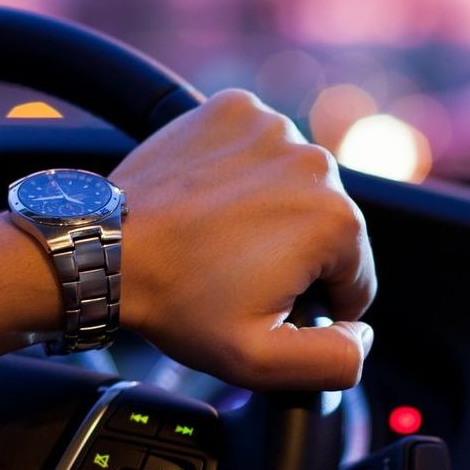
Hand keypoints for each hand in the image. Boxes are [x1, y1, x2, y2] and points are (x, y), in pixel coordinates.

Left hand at [111, 89, 375, 389]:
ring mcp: (272, 126)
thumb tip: (363, 335)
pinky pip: (258, 147)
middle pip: (326, 227)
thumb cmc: (176, 301)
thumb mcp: (259, 360)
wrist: (106, 249)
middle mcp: (315, 162)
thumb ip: (334, 361)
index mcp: (336, 221)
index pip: (354, 277)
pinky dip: (242, 170)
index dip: (311, 303)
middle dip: (291, 254)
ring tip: (215, 236)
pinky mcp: (234, 108)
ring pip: (294, 185)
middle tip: (230, 272)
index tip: (259, 300)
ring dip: (268, 210)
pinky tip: (208, 199)